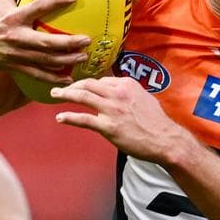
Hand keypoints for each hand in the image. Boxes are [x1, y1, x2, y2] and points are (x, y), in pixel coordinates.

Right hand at [0, 0, 91, 85]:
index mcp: (13, 17)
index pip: (38, 7)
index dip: (56, 1)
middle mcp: (16, 37)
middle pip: (45, 42)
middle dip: (67, 43)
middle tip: (86, 39)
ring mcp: (16, 54)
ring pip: (44, 60)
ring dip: (66, 60)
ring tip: (84, 56)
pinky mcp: (16, 67)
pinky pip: (37, 74)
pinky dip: (53, 78)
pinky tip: (70, 78)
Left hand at [51, 77, 194, 162]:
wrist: (165, 139)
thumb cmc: (157, 122)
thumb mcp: (144, 98)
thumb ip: (128, 93)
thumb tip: (118, 91)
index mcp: (127, 84)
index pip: (101, 79)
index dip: (88, 82)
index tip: (81, 85)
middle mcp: (118, 93)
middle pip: (88, 83)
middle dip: (72, 84)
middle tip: (62, 88)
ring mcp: (112, 109)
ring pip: (82, 96)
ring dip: (65, 94)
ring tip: (55, 94)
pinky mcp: (108, 126)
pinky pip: (84, 119)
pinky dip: (69, 117)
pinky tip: (60, 118)